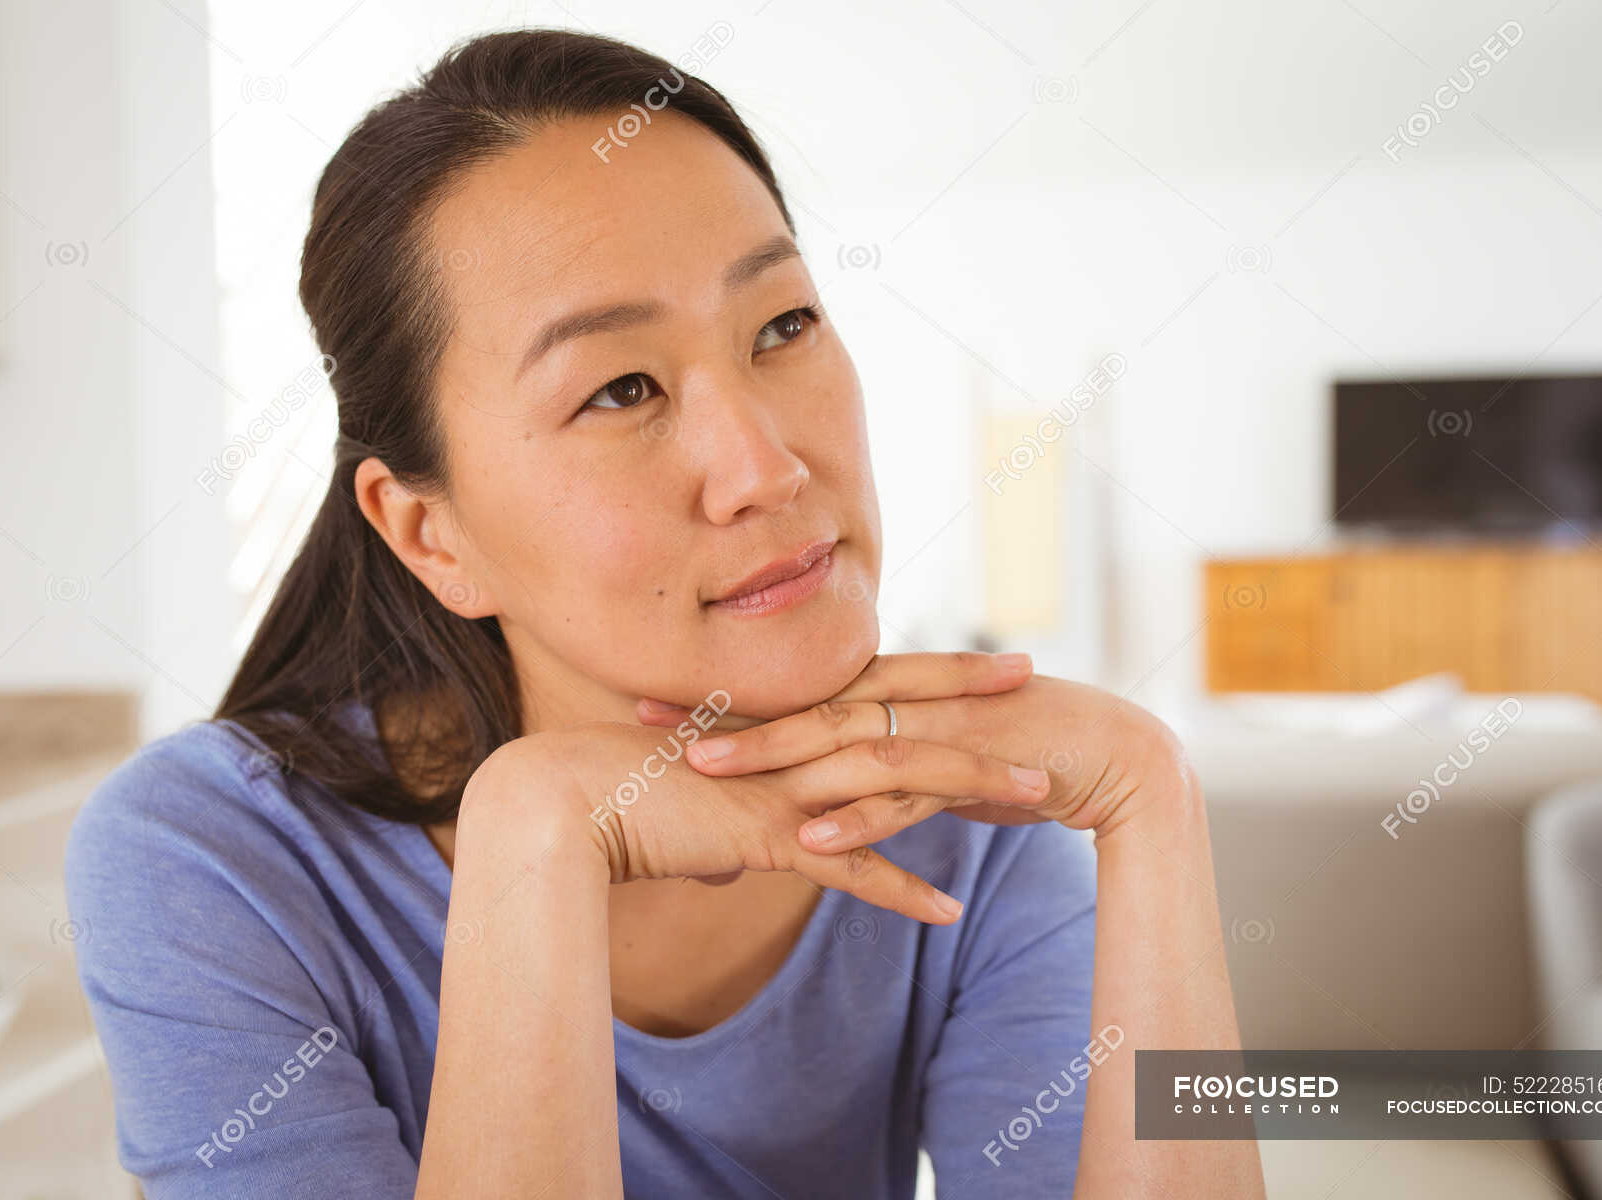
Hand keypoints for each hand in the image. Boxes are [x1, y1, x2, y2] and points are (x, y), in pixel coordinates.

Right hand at [478, 703, 1053, 925]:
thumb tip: (739, 863)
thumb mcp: (690, 807)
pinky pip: (850, 868)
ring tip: (1037, 796)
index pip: (872, 684)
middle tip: (1033, 679)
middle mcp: (791, 743)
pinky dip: (902, 893)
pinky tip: (948, 914)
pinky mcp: (768, 835)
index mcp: (780, 724)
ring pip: (896, 778)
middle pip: (899, 712)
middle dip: (971, 697)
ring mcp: (785, 786)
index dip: (932, 670)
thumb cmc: (619, 796)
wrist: (564, 800)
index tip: (984, 660)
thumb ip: (728, 830)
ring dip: (971, 786)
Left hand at [635, 653, 1194, 848]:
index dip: (724, 699)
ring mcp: (935, 732)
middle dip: (723, 715)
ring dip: (774, 757)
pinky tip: (808, 836)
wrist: (1110, 754)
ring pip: (841, 743)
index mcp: (890, 691)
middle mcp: (904, 701)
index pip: (791, 692)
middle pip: (799, 706)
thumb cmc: (1015, 752)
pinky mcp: (969, 769)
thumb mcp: (932, 753)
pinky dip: (855, 817)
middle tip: (647, 721)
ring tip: (708, 772)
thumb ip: (877, 764)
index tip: (652, 704)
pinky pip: (902, 797)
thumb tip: (823, 786)